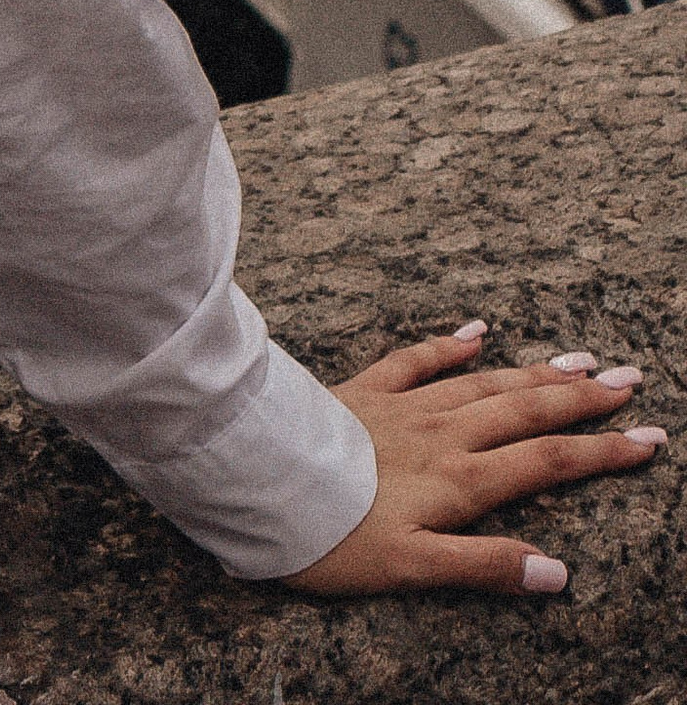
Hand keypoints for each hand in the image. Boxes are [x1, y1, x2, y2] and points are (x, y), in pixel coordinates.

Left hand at [288, 325, 662, 596]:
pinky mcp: (363, 390)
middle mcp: (440, 433)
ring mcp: (402, 406)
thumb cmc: (333, 537)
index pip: (546, 462)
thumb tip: (557, 573)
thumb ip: (485, 565)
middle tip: (629, 381)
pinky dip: (449, 344)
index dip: (601, 452)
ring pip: (483, 382)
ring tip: (579, 360)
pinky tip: (477, 330)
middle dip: (581, 399)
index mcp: (458, 479)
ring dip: (533, 371)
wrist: (257, 478)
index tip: (648, 438)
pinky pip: (415, 359)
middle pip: (525, 411)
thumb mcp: (413, 569)